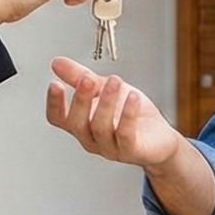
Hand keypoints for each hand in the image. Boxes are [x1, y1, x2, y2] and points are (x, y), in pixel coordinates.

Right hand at [46, 58, 186, 169]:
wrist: (159, 136)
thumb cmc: (130, 113)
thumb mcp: (103, 89)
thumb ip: (79, 77)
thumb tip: (57, 63)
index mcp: (81, 124)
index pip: (58, 119)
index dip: (54, 103)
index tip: (55, 84)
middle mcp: (91, 139)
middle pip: (77, 123)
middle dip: (81, 99)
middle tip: (87, 79)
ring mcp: (110, 148)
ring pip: (101, 127)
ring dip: (106, 102)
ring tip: (114, 81)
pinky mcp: (131, 151)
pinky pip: (126, 134)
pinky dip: (128, 114)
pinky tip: (133, 97)